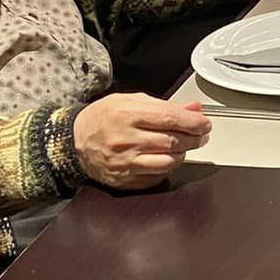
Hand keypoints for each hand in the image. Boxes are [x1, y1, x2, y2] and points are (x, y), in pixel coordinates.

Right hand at [72, 94, 210, 189]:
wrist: (74, 141)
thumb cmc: (102, 118)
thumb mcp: (130, 101)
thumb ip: (163, 105)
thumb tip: (193, 110)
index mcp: (127, 114)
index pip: (170, 119)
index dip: (194, 123)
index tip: (205, 123)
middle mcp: (126, 139)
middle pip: (173, 141)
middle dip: (194, 138)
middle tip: (201, 134)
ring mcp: (125, 162)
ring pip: (168, 161)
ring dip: (183, 154)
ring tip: (184, 146)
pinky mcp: (125, 178)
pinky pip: (157, 176)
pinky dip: (167, 167)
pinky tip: (165, 157)